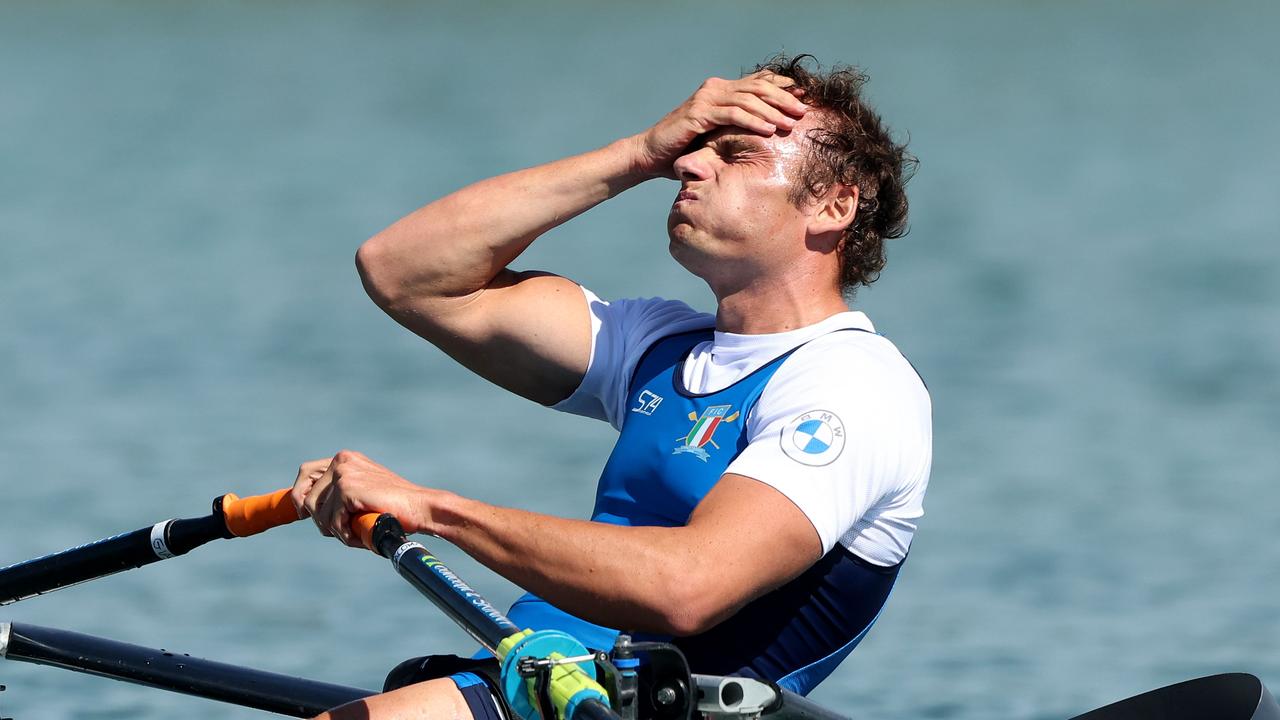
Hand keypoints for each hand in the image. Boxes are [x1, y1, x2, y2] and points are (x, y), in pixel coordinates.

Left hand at [290, 450, 433, 546]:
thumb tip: (307, 509)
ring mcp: (343, 473)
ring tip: (357, 533)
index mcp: (346, 459)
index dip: (299, 494)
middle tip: (334, 531)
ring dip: (335, 530)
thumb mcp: (364, 493)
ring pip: (318, 513)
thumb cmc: (396, 506)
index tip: (302, 514)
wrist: (420, 507)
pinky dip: (346, 535)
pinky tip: (363, 534)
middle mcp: (342, 461)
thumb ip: (341, 494)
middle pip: (304, 495)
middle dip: (316, 517)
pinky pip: (332, 522)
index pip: (306, 472)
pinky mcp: (347, 488)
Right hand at [629, 71, 807, 178]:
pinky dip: (753, 120)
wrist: (650, 154)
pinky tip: (768, 128)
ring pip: (748, 99)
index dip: (782, 86)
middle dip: (784, 97)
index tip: (803, 96)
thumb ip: (734, 127)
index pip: (757, 81)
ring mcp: (706, 99)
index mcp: (720, 90)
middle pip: (758, 87)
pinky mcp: (698, 113)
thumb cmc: (684, 148)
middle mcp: (714, 89)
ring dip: (773, 110)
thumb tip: (767, 131)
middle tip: (803, 110)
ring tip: (790, 122)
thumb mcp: (715, 134)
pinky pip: (732, 114)